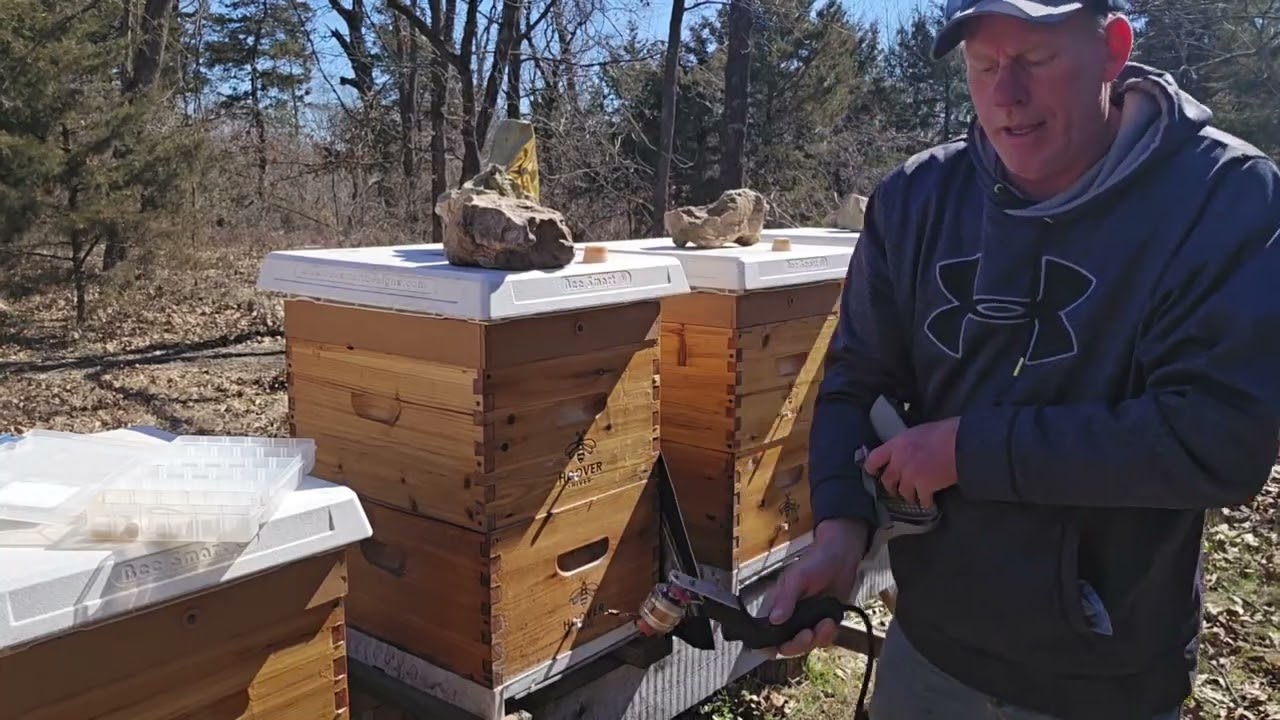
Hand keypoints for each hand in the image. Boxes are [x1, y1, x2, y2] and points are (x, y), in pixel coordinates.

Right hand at [761, 518, 866, 657]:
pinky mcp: (823, 623)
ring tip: (826, 623)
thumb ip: (786, 599)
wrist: (842, 557)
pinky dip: (827, 635)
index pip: (765, 635)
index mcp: (777, 606)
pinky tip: (831, 622)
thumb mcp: (797, 577)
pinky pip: (823, 640)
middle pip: (787, 646)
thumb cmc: (816, 561)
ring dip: (816, 639)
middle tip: (808, 634)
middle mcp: (790, 618)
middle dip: (798, 645)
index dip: (769, 646)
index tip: (778, 648)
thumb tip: (773, 619)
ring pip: (807, 645)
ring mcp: (807, 621)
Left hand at [865, 416, 958, 508]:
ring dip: (908, 496)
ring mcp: (911, 475)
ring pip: (903, 492)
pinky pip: (921, 500)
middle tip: (895, 490)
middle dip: (890, 487)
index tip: (872, 473)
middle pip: (887, 479)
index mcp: (897, 443)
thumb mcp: (919, 431)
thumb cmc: (945, 432)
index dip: (871, 467)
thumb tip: (905, 450)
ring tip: (914, 497)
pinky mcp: (925, 486)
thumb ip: (907, 443)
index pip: (874, 457)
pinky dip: (925, 502)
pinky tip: (929, 502)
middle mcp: (900, 460)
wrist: (963, 442)